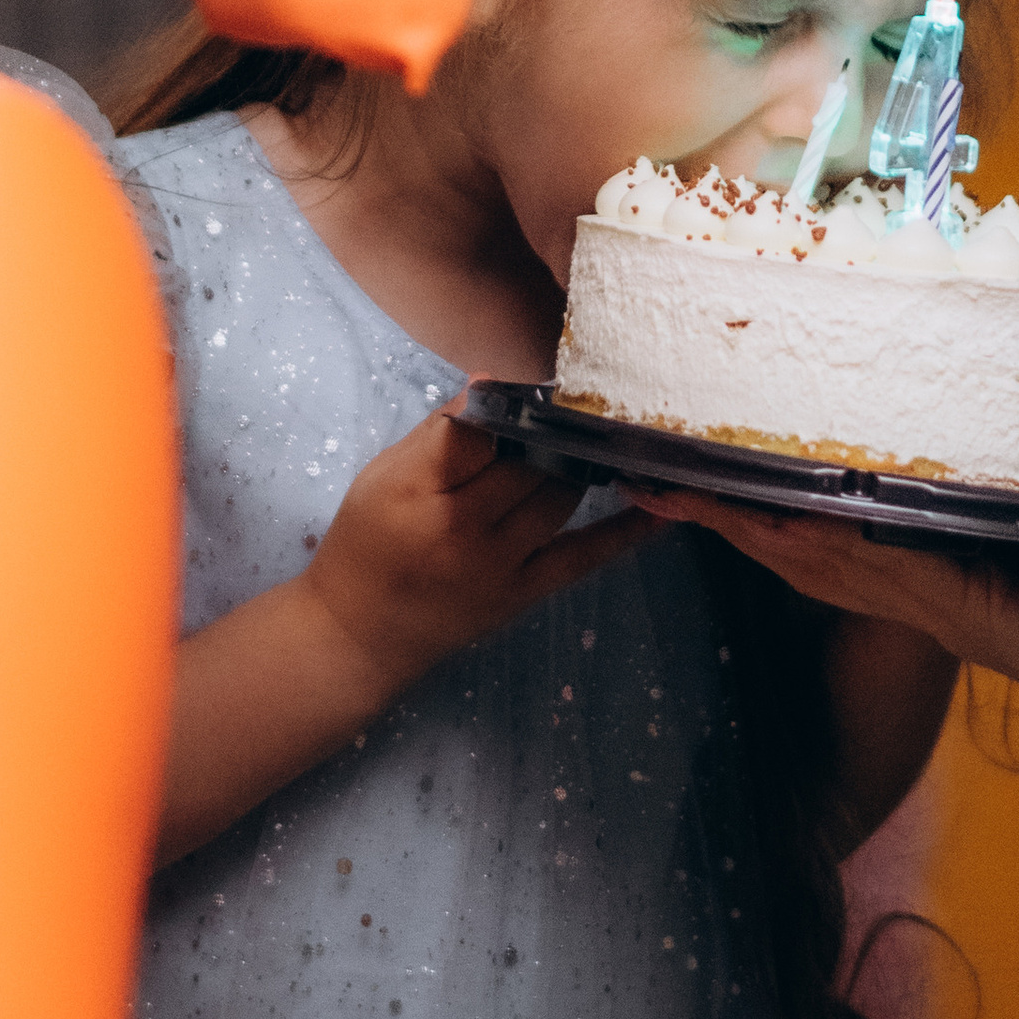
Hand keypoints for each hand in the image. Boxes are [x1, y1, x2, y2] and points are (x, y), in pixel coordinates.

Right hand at [159, 411, 650, 861]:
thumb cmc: (367, 543)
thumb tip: (491, 384)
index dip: (508, 404)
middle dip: (550, 431)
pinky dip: (625, 531)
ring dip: (580, 464)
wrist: (358, 634)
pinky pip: (583, 556)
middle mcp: (463, 526)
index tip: (531, 388)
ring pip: (558, 496)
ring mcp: (499, 564)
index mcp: (418, 488)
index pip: (478, 428)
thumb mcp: (383, 476)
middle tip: (573, 408)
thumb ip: (439, 433)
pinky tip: (659, 505)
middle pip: (526, 459)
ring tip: (597, 439)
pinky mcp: (524, 594)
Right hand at [628, 490, 1018, 755]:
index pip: (878, 525)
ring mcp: (969, 608)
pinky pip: (879, 572)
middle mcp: (970, 590)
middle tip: (658, 467)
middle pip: (826, 544)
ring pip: (831, 556)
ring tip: (667, 484)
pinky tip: (751, 517)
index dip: (797, 494)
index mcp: (1002, 564)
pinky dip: (806, 544)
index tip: (733, 456)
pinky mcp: (986, 618)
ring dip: (746, 522)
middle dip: (740, 508)